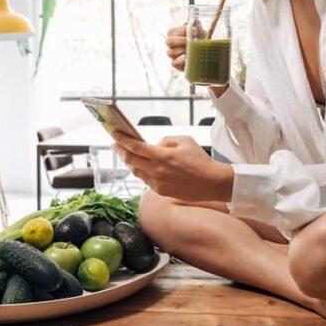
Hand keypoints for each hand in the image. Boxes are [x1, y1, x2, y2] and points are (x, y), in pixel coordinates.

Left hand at [112, 133, 232, 201]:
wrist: (212, 183)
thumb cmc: (200, 160)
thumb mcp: (185, 141)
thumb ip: (166, 140)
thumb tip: (154, 145)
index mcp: (162, 156)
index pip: (135, 147)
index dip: (122, 140)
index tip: (114, 134)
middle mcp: (156, 170)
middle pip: (130, 160)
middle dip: (120, 151)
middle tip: (115, 144)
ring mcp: (157, 182)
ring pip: (135, 171)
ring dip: (129, 162)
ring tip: (126, 155)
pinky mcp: (160, 191)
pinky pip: (145, 179)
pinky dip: (141, 171)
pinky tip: (141, 166)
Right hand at [165, 24, 227, 95]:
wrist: (206, 53)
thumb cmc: (201, 40)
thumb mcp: (200, 31)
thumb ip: (196, 25)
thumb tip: (195, 21)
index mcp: (175, 35)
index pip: (171, 32)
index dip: (181, 31)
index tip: (194, 31)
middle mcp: (172, 45)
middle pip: (168, 41)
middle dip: (180, 40)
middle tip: (192, 41)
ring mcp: (173, 55)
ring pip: (170, 52)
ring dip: (182, 50)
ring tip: (192, 50)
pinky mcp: (176, 64)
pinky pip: (173, 63)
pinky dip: (181, 60)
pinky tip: (188, 58)